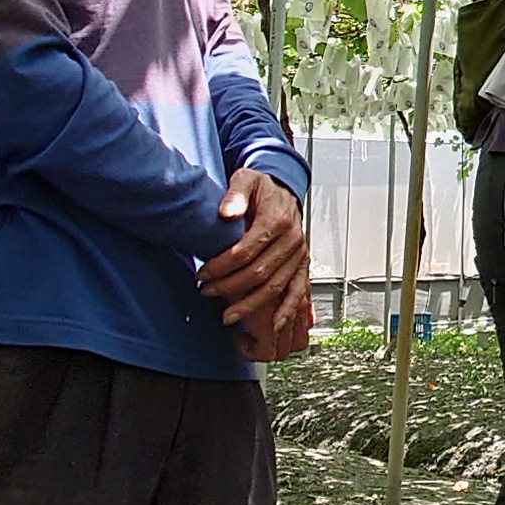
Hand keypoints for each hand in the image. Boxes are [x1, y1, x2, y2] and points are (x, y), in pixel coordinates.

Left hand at [200, 167, 313, 358]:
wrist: (285, 190)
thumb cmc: (262, 188)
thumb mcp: (246, 179)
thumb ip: (235, 195)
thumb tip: (227, 212)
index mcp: (277, 220)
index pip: (245, 251)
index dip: (221, 266)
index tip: (202, 274)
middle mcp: (292, 240)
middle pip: (258, 273)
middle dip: (229, 287)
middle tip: (206, 292)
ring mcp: (300, 255)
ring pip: (275, 287)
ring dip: (250, 305)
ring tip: (227, 316)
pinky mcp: (303, 265)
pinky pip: (298, 291)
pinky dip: (287, 310)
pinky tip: (273, 324)